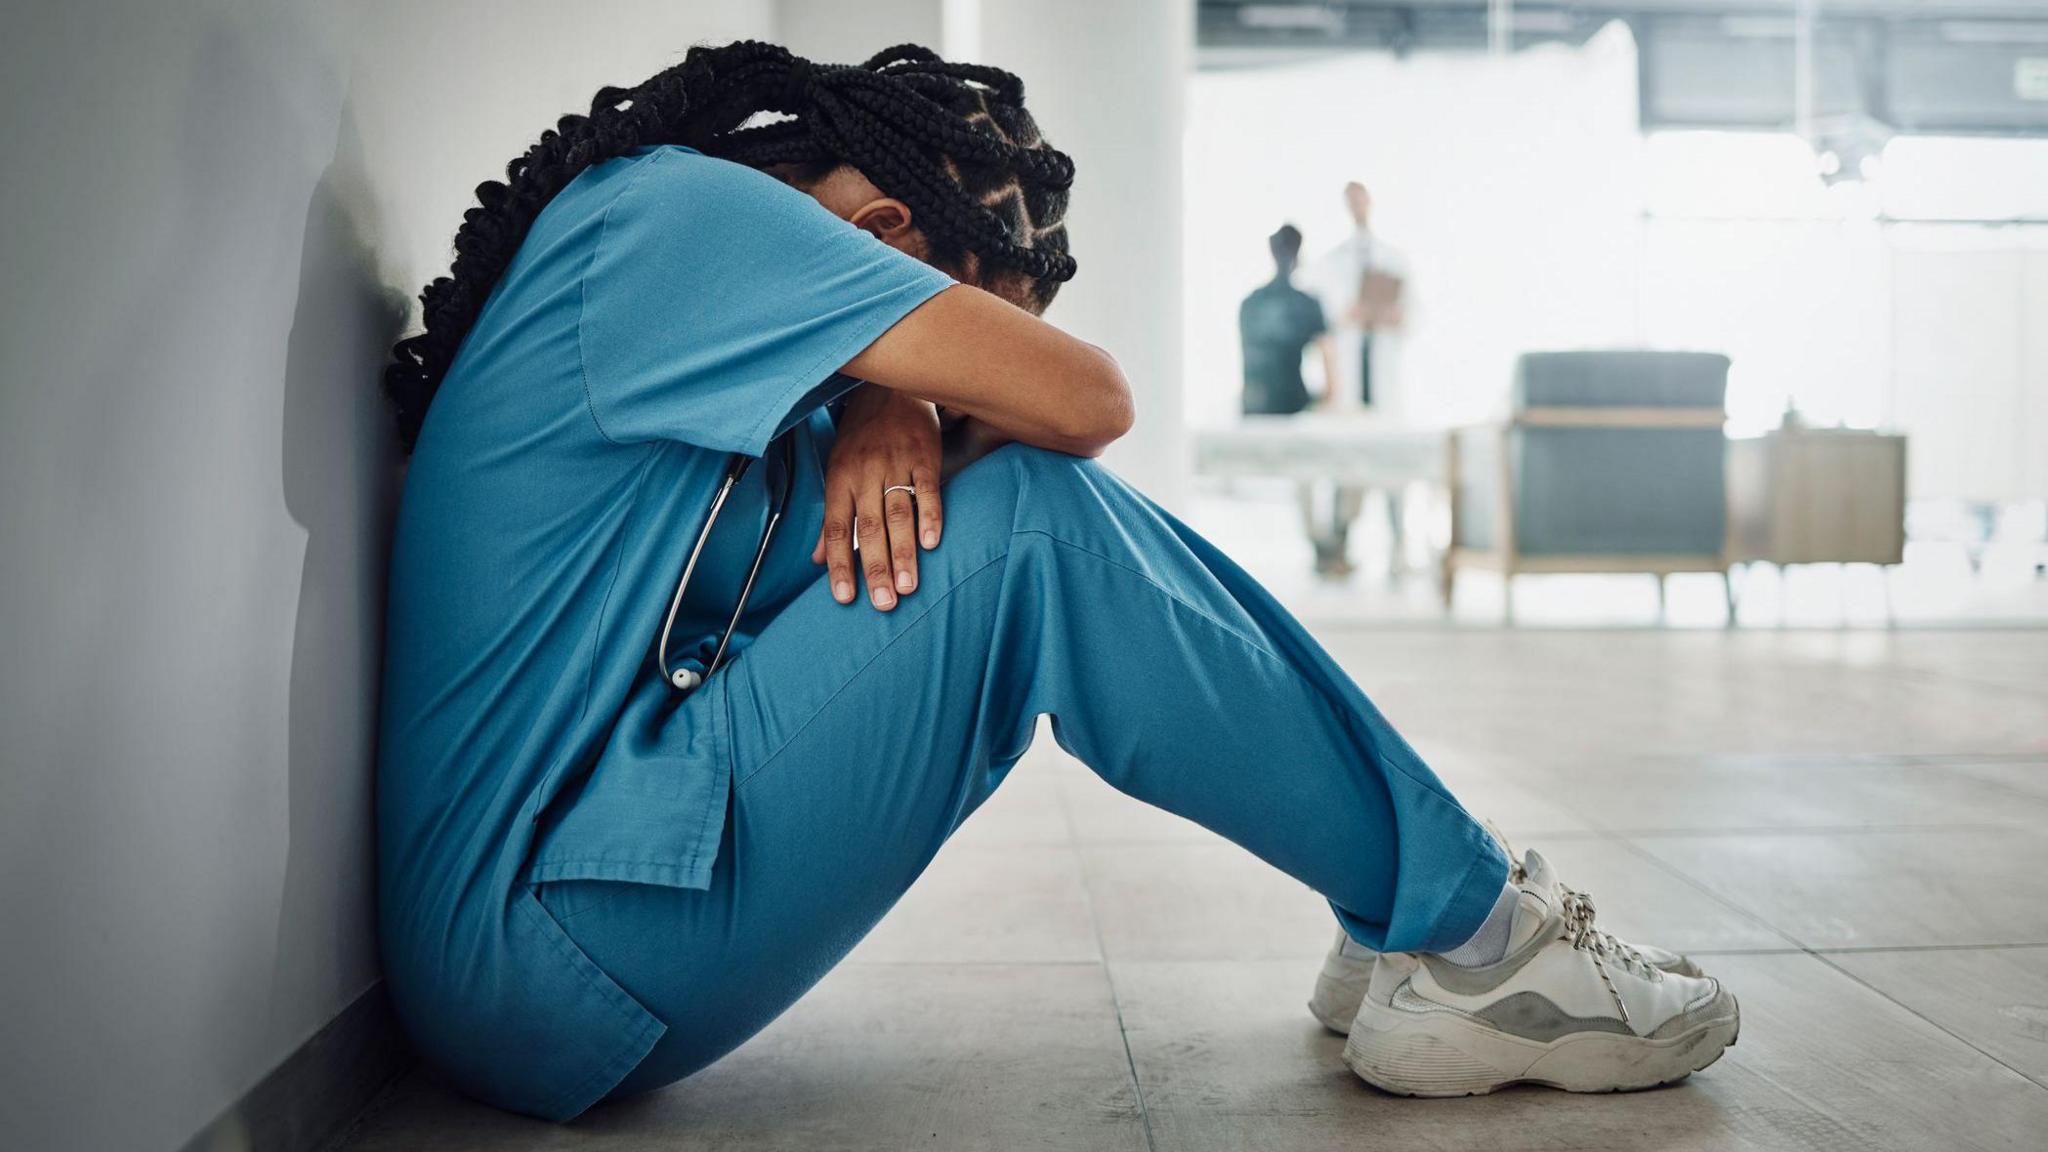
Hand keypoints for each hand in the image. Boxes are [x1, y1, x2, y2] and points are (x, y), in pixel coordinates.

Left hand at [814, 385, 943, 610]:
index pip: (837, 528)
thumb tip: (818, 559)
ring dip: (903, 552)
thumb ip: (832, 518)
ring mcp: (895, 463)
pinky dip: (930, 515)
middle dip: (875, 568)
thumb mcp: (837, 469)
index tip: (844, 597)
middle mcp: (864, 473)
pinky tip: (932, 543)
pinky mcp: (923, 454)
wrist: (890, 387)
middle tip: (883, 603)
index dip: (840, 564)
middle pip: (869, 527)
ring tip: (908, 587)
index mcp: (840, 480)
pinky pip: (926, 488)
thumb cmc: (862, 434)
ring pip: (897, 513)